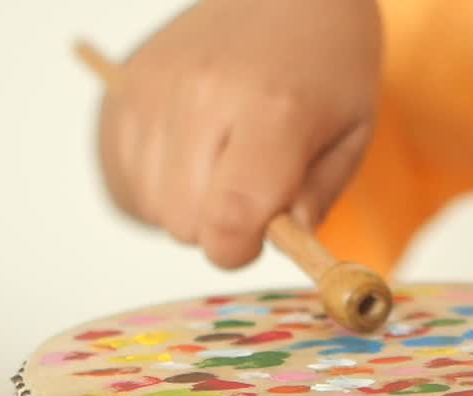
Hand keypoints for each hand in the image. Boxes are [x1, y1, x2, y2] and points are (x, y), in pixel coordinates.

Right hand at [96, 0, 381, 268]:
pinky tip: (187, 156)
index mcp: (271, 110)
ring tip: (220, 161)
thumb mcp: (351, 136)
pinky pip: (123, 185)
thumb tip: (279, 242)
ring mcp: (152, 90)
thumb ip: (317, 198)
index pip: (229, 220)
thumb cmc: (326, 70)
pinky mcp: (120, 92)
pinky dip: (153, 187)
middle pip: (185, 224)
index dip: (240, 249)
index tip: (261, 235)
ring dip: (187, 205)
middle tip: (250, 184)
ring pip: (152, 208)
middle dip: (220, 225)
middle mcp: (201, 95)